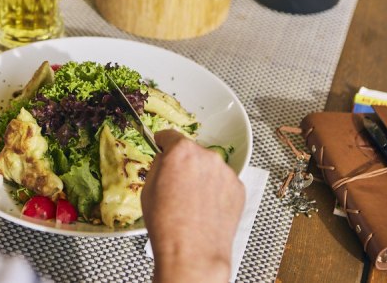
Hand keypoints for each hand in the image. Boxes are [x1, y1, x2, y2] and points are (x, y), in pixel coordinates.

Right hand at [141, 130, 244, 282]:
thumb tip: (165, 160)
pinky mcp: (238, 189)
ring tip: (192, 202)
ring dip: (201, 177)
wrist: (193, 252)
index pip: (170, 135)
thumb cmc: (167, 224)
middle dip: (184, 164)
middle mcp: (207, 157)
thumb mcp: (148, 189)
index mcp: (181, 152)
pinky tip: (205, 208)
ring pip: (209, 168)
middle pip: (192, 152)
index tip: (162, 143)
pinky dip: (215, 191)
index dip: (163, 141)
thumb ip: (159, 166)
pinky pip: (223, 183)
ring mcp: (225, 173)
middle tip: (176, 185)